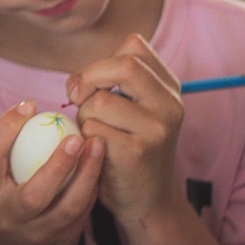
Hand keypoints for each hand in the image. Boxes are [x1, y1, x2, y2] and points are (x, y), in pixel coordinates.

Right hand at [0, 101, 103, 244]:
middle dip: (59, 164)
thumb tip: (31, 108)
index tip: (30, 105)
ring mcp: (35, 237)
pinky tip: (97, 169)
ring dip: (87, 176)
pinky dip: (90, 190)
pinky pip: (81, 216)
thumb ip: (3, 147)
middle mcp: (8, 218)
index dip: (7, 127)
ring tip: (98, 146)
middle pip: (34, 194)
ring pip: (67, 209)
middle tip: (77, 136)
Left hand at [68, 34, 183, 226]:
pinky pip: (92, 129)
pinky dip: (85, 138)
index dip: (102, 60)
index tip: (88, 83)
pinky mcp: (137, 152)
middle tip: (77, 99)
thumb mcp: (129, 108)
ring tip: (96, 133)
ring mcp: (156, 129)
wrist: (146, 199)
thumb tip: (74, 83)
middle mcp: (169, 105)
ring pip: (99, 101)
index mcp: (168, 88)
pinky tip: (99, 151)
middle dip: (89, 79)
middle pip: (123, 65)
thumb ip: (109, 83)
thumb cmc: (126, 145)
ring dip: (84, 116)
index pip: (134, 45)